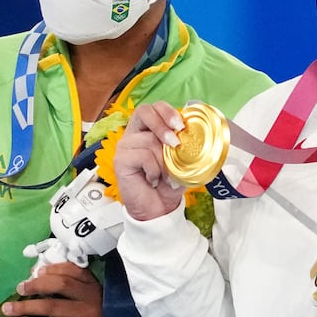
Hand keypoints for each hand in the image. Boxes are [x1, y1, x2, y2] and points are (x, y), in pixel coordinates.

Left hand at [1, 262, 108, 316]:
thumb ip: (71, 290)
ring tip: (8, 308)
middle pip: (61, 284)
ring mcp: (86, 315)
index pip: (73, 270)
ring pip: (52, 306)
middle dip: (36, 284)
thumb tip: (36, 278)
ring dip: (26, 306)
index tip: (35, 272)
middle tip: (20, 288)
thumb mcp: (88, 302)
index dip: (52, 269)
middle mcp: (91, 298)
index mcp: (93, 286)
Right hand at [114, 102, 187, 220]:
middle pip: (143, 111)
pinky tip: (153, 180)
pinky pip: (142, 156)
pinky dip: (154, 170)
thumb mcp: (183, 161)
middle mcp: (134, 134)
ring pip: (148, 140)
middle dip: (162, 124)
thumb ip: (186, 146)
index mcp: (148, 130)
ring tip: (166, 176)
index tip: (181, 125)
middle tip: (175, 142)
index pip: (154, 108)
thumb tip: (197, 135)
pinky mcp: (120, 160)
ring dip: (164, 160)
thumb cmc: (169, 183)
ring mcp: (125, 146)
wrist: (159, 208)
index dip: (167, 111)